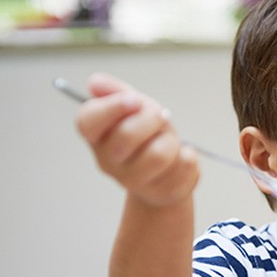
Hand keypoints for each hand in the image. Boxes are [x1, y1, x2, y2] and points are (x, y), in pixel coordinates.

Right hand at [75, 72, 199, 206]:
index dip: (112, 107)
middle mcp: (108, 161)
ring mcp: (133, 181)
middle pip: (127, 135)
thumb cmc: (145, 135)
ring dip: (171, 139)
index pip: (88, 121)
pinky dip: (189, 154)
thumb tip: (94, 82)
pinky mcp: (162, 193)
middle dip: (152, 118)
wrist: (163, 173)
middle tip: (160, 117)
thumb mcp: (132, 107)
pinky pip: (184, 164)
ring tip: (168, 141)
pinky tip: (179, 158)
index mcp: (96, 136)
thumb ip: (115, 91)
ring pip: (158, 154)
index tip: (134, 99)